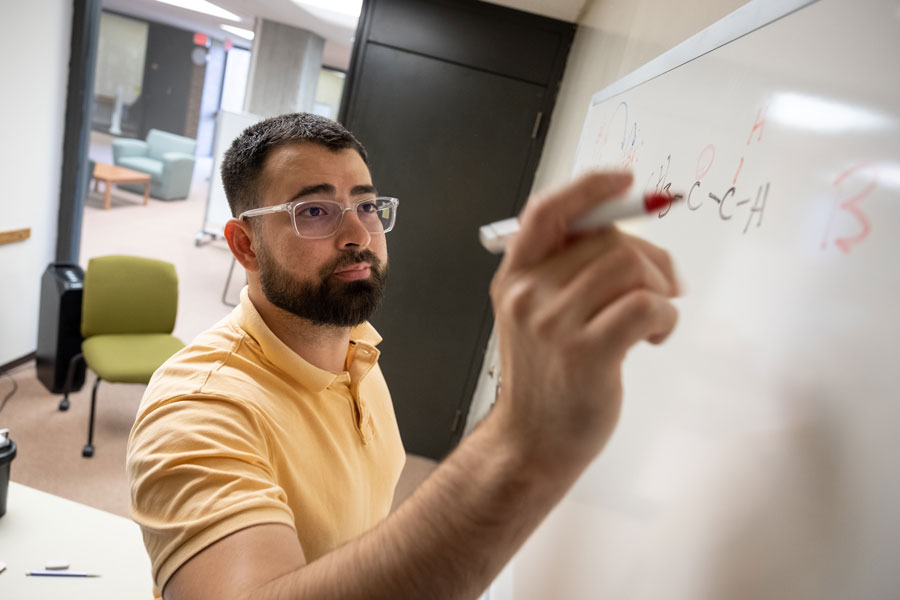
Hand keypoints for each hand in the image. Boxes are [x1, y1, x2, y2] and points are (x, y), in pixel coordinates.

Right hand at [489, 171, 679, 472]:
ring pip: (630, 267)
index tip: (625, 179)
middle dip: (651, 257)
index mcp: (514, 278)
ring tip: (654, 318)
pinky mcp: (586, 354)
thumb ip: (565, 273)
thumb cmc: (546, 378)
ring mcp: (553, 324)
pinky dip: (664, 316)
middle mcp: (528, 294)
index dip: (589, 188)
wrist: (532, 442)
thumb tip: (623, 230)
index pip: (547, 212)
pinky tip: (654, 337)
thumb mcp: (536, 316)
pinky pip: (644, 306)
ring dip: (660, 289)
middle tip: (665, 285)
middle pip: (607, 240)